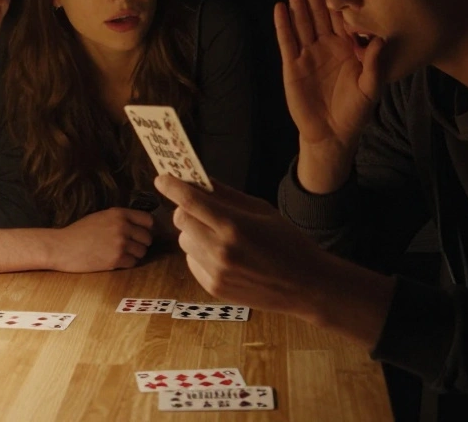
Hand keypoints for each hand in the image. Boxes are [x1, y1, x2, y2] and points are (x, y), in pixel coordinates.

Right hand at [51, 207, 153, 271]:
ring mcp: (120, 243)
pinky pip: (133, 263)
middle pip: (148, 238)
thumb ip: (120, 219)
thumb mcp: (101, 216)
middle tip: (130, 247)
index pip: (148, 220)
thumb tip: (139, 225)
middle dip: (141, 244)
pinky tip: (115, 260)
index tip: (141, 234)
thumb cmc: (79, 232)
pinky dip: (126, 263)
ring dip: (134, 255)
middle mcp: (122, 227)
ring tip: (121, 254)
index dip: (147, 229)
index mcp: (119, 214)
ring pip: (142, 252)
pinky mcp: (116, 259)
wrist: (62, 247)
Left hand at [154, 174, 334, 317]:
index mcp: (233, 225)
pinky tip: (223, 254)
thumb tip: (199, 180)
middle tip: (198, 206)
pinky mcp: (213, 287)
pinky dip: (200, 253)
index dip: (172, 186)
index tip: (162, 178)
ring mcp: (215, 272)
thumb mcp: (261, 210)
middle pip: (180, 220)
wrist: (305, 285)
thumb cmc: (287, 241)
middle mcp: (219, 250)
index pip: (189, 200)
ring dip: (193, 231)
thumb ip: (226, 195)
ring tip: (218, 233)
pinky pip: (192, 261)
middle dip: (185, 209)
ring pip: (184, 241)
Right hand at [275, 0, 382, 186]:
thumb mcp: (370, 88)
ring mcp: (307, 55)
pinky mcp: (292, 66)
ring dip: (296, 2)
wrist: (333, 134)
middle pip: (317, 14)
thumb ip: (374, 64)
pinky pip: (287, 41)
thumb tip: (381, 40)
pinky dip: (283, 25)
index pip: (339, 18)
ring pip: (301, 22)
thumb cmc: (354, 112)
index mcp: (345, 48)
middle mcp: (325, 47)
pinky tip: (280, 7)